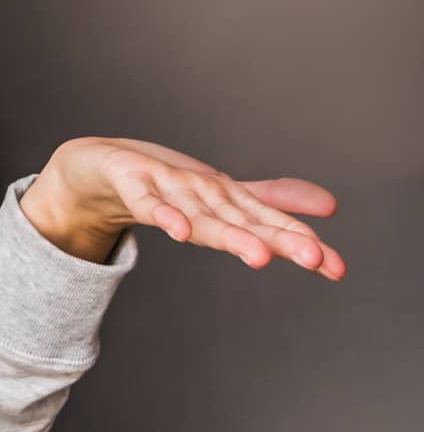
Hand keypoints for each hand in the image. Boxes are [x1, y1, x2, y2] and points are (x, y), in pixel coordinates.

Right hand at [29, 136, 346, 278]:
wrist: (97, 165)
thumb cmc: (162, 182)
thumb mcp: (219, 199)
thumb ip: (269, 204)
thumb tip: (330, 207)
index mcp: (222, 198)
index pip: (266, 221)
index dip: (299, 241)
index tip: (334, 266)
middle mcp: (201, 190)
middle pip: (242, 219)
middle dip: (277, 238)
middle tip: (313, 257)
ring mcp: (167, 185)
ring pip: (201, 213)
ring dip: (229, 232)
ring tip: (259, 255)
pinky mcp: (132, 181)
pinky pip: (149, 203)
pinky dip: (165, 214)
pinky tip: (180, 231)